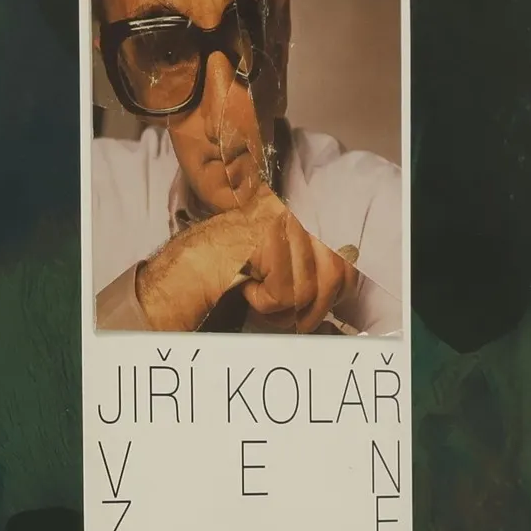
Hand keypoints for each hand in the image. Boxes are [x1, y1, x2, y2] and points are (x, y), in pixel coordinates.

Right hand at [135, 196, 357, 333]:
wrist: (185, 271)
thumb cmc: (230, 276)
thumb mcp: (280, 268)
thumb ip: (312, 270)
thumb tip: (344, 288)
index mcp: (304, 220)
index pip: (345, 260)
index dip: (335, 291)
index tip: (314, 310)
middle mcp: (297, 215)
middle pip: (335, 277)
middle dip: (311, 309)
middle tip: (284, 315)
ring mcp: (282, 222)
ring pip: (309, 290)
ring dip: (283, 309)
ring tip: (258, 297)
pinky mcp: (266, 238)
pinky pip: (284, 293)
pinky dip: (264, 304)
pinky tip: (246, 289)